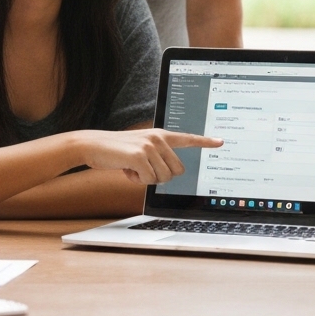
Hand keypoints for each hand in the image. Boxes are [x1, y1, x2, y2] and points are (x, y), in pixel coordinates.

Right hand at [76, 129, 222, 183]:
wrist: (93, 145)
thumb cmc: (117, 151)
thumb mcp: (140, 149)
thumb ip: (157, 156)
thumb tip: (170, 174)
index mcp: (161, 135)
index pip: (188, 138)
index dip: (205, 141)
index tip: (220, 142)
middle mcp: (158, 138)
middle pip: (177, 171)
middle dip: (162, 177)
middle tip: (144, 170)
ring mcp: (149, 146)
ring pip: (163, 178)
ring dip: (147, 179)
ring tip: (132, 166)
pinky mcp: (139, 156)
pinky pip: (148, 180)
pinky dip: (137, 180)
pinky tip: (126, 169)